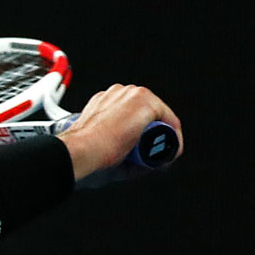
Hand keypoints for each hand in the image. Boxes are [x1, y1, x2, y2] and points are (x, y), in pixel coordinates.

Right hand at [57, 83, 183, 186]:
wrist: (80, 152)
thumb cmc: (82, 152)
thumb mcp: (99, 146)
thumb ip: (116, 147)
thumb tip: (136, 161)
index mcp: (103, 102)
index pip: (133, 114)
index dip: (142, 134)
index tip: (143, 151)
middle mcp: (118, 93)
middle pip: (148, 115)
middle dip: (153, 135)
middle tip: (151, 156)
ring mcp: (133, 95)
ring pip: (159, 117)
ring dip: (162, 136)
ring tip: (157, 156)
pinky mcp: (146, 102)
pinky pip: (171, 121)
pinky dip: (174, 138)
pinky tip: (169, 152)